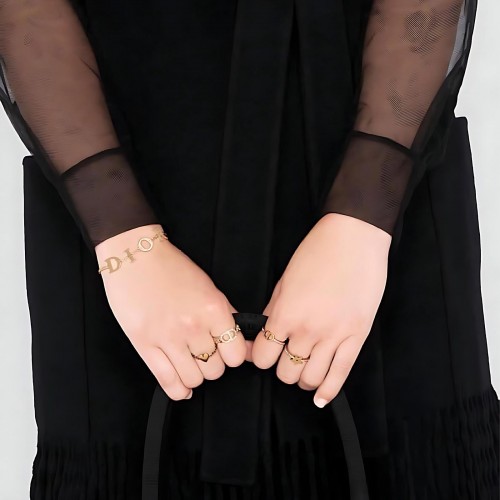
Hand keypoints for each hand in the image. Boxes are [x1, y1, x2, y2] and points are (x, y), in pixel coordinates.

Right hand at [95, 224, 246, 400]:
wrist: (135, 256)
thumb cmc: (170, 267)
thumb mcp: (208, 286)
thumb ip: (225, 314)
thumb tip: (241, 339)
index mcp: (213, 309)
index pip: (237, 353)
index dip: (234, 355)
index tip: (228, 351)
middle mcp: (193, 326)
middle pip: (216, 370)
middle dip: (214, 364)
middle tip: (206, 354)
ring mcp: (168, 338)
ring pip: (194, 379)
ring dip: (196, 375)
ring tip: (191, 363)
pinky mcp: (145, 345)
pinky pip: (168, 381)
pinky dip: (178, 390)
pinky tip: (181, 386)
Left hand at [251, 213, 390, 406]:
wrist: (353, 239)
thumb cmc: (318, 253)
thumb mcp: (285, 281)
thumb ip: (274, 311)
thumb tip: (264, 333)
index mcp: (286, 313)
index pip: (263, 357)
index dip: (260, 357)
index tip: (264, 353)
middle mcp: (308, 330)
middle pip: (286, 372)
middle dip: (282, 368)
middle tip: (285, 359)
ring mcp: (334, 336)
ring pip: (311, 379)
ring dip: (303, 379)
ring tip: (303, 371)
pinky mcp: (356, 336)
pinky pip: (341, 374)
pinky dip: (328, 392)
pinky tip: (321, 397)